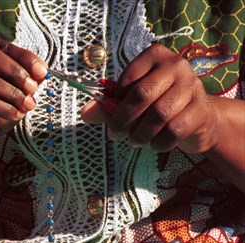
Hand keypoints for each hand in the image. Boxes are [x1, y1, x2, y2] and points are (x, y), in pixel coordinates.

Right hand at [0, 36, 46, 158]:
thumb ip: (24, 79)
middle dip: (14, 71)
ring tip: (27, 105)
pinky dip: (2, 107)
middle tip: (32, 88)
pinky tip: (16, 115)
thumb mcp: (12, 91)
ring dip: (10, 92)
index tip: (42, 71)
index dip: (22, 56)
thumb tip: (41, 71)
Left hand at [81, 43, 219, 154]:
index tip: (112, 118)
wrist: (199, 121)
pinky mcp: (200, 110)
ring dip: (140, 135)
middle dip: (123, 121)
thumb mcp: (132, 104)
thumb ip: (108, 107)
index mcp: (154, 56)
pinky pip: (173, 131)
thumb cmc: (159, 108)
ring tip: (136, 141)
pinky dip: (159, 143)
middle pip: (141, 95)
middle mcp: (175, 65)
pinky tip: (156, 144)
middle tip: (117, 135)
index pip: (126, 81)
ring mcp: (191, 86)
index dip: (114, 105)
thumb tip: (85, 113)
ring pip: (158, 115)